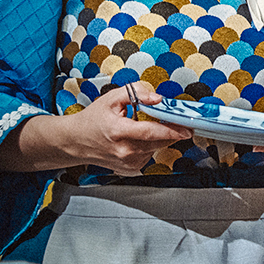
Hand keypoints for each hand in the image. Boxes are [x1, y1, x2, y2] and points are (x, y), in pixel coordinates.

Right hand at [0, 82, 191, 174]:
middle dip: (171, 132)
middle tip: (176, 122)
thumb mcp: (111, 98)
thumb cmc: (94, 119)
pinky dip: (149, 146)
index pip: (151, 132)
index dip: (172, 130)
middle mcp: (124, 151)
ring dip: (157, 138)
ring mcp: (127, 163)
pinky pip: (149, 155)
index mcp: (118, 131)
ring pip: (156, 149)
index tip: (187, 129)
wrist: (76, 142)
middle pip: (158, 142)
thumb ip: (136, 93)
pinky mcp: (130, 169)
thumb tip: (157, 98)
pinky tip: (136, 140)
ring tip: (140, 129)